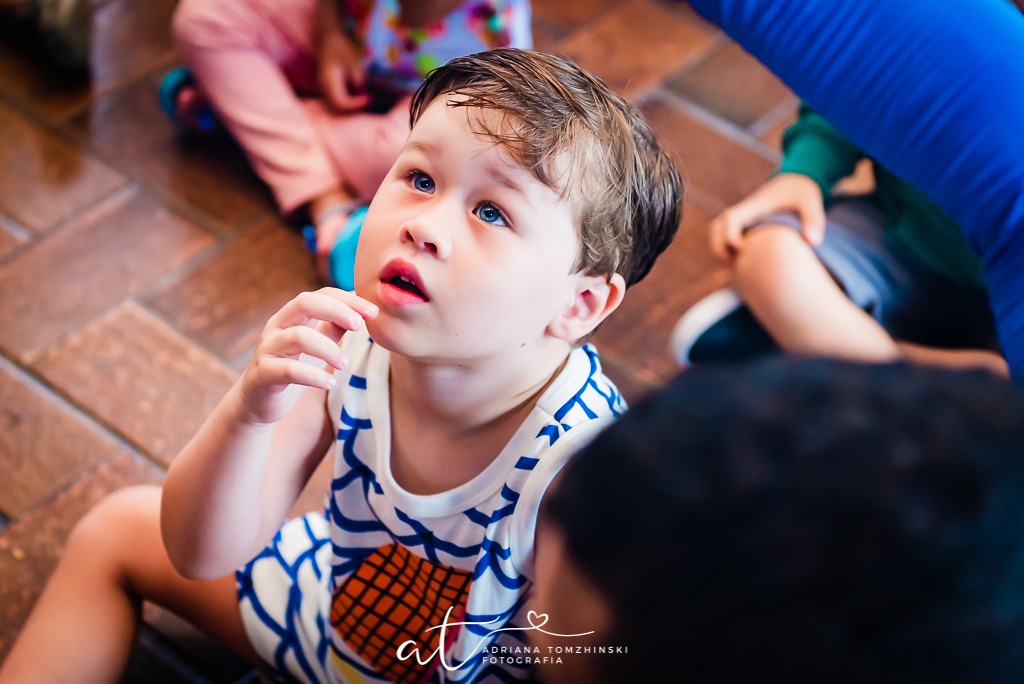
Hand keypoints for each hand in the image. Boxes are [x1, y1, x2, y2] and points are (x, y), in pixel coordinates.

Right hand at [238, 289, 377, 425]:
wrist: (258, 402)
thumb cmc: (292, 369)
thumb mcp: (316, 346)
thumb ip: (332, 328)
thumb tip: (360, 311)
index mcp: (291, 316)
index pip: (320, 294)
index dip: (347, 299)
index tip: (373, 312)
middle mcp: (277, 326)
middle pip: (304, 303)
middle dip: (336, 310)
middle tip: (359, 326)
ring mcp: (267, 348)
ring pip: (298, 336)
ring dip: (328, 348)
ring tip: (344, 364)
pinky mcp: (263, 373)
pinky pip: (289, 370)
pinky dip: (313, 376)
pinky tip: (329, 383)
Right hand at [316, 0, 370, 110]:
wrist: (327, 37)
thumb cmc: (340, 46)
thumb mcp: (352, 59)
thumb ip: (357, 76)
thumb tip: (361, 90)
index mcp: (328, 81)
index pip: (341, 102)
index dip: (356, 104)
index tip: (369, 97)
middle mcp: (322, 87)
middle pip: (338, 107)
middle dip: (355, 106)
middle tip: (369, 99)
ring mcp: (323, 87)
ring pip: (337, 104)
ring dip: (352, 104)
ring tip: (366, 97)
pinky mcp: (326, 86)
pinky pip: (336, 98)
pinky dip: (348, 100)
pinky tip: (359, 94)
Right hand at [709, 173, 825, 261]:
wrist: (795, 179)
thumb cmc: (802, 191)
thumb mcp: (812, 201)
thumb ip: (814, 220)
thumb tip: (812, 243)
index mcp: (756, 206)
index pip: (732, 218)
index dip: (730, 235)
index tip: (741, 249)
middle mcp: (745, 211)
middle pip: (717, 226)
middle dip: (719, 245)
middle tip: (732, 262)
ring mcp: (743, 216)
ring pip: (718, 230)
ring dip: (719, 246)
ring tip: (734, 263)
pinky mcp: (745, 221)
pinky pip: (725, 233)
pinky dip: (725, 246)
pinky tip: (742, 259)